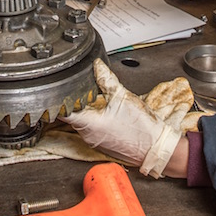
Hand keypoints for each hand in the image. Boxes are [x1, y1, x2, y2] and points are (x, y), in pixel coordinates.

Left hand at [59, 59, 196, 177]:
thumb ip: (106, 80)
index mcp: (88, 125)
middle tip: (79, 87)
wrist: (157, 149)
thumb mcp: (123, 97)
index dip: (58, 99)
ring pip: (81, 122)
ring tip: (94, 98)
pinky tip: (104, 112)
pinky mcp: (102, 144)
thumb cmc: (142, 129)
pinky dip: (94, 119)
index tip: (58, 89)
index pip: (62, 111)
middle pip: (71, 115)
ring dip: (85, 110)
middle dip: (74, 101)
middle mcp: (87, 136)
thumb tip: (97, 66)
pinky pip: (91, 129)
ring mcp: (94, 142)